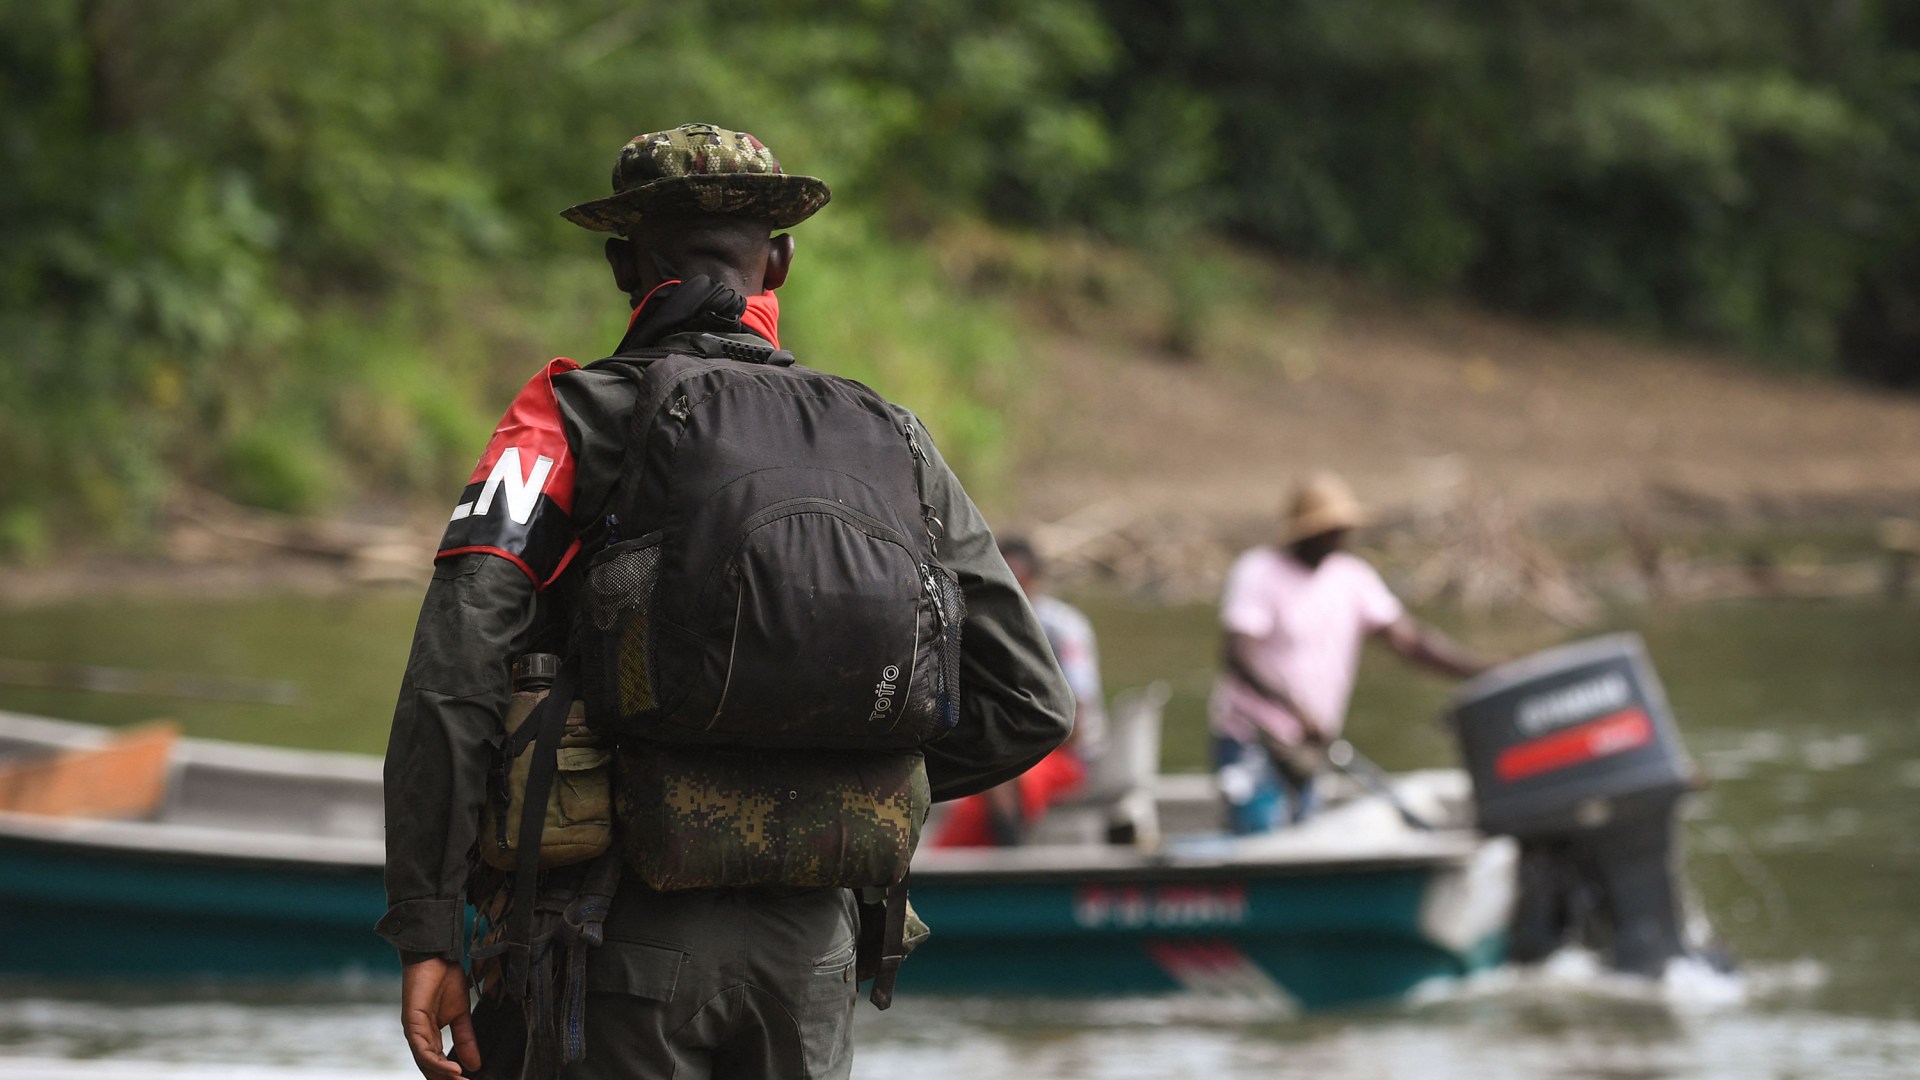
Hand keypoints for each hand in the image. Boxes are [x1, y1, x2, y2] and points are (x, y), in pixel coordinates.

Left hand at [401, 956, 479, 1079]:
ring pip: (425, 1062)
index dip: (451, 1075)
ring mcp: (413, 1030)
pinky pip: (422, 1049)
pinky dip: (436, 1061)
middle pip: (430, 1067)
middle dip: (447, 1079)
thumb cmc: (446, 979)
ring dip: (443, 1074)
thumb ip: (466, 1039)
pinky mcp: (411, 1022)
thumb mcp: (462, 1014)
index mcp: (429, 1035)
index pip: (437, 1063)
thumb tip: (475, 1065)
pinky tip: (452, 1069)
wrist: (438, 956)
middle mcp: (419, 1036)